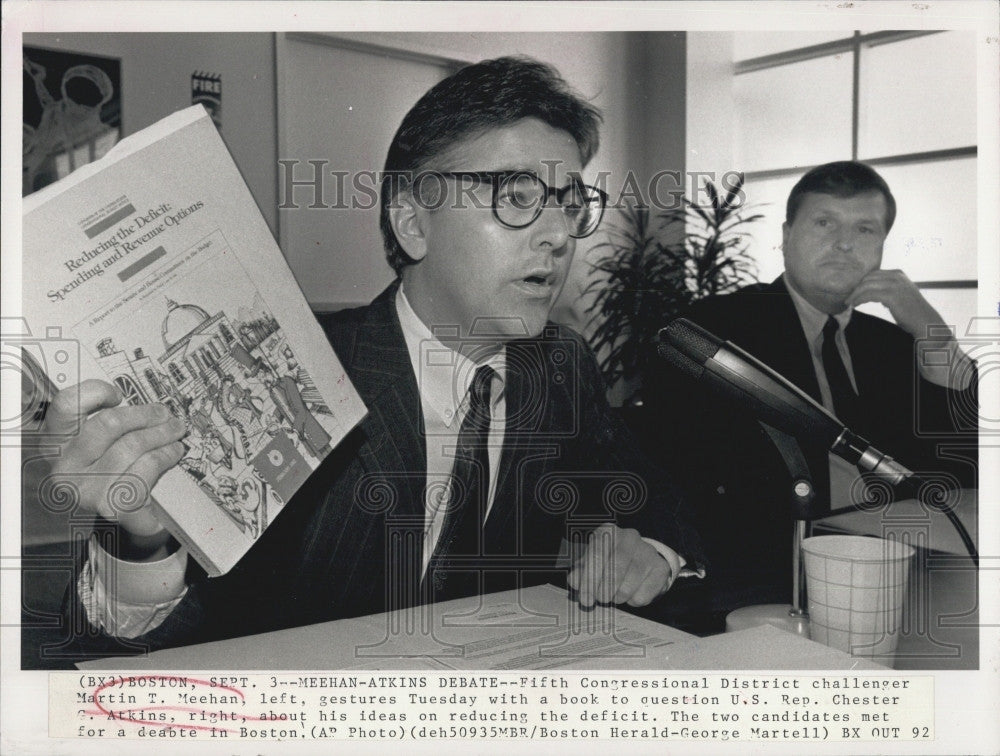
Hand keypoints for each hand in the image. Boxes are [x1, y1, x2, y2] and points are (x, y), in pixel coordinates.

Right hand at [41, 380, 187, 552]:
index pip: (66, 405)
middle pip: (110, 424)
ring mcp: (86, 489)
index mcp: (56, 443)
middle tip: (169, 416)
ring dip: (162, 438)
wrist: (112, 516)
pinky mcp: (110, 507)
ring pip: (133, 448)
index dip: (94, 392)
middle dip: (146, 416)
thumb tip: (146, 406)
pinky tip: (173, 455)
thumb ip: (107, 421)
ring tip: (176, 435)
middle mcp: (65, 466)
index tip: (118, 395)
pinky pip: (145, 474)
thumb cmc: (106, 472)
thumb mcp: (96, 446)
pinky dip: (164, 461)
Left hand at [567, 524, 671, 607]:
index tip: (585, 599)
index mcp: (608, 532)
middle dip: (604, 589)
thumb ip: (579, 572)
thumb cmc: (607, 562)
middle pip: (615, 568)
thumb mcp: (589, 564)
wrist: (638, 561)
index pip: (597, 554)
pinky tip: (630, 594)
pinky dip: (634, 601)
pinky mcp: (660, 568)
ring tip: (614, 596)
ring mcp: (647, 551)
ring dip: (618, 596)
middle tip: (600, 599)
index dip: (589, 579)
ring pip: (630, 583)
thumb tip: (574, 581)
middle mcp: (629, 537)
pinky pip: (644, 593)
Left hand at [846, 270, 948, 342]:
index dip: (861, 282)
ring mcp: (894, 285)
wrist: (925, 321)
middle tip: (848, 296)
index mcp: (898, 273)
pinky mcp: (891, 296)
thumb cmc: (912, 311)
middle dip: (856, 287)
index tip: (853, 290)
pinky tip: (855, 305)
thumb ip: (888, 288)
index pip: (873, 273)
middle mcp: (896, 276)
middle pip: (868, 278)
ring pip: (866, 285)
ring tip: (849, 302)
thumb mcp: (900, 293)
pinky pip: (868, 295)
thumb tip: (869, 291)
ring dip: (855, 294)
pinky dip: (859, 299)